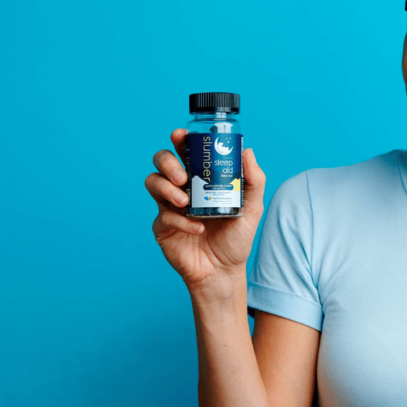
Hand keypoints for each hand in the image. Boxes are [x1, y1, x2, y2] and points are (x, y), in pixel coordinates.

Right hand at [145, 128, 266, 291]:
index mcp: (202, 178)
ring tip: (185, 200)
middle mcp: (183, 188)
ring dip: (166, 188)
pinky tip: (197, 228)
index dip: (180, 140)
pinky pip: (164, 216)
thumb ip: (254, 181)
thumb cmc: (236, 238)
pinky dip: (180, 221)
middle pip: (161, 161)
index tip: (180, 136)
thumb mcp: (252, 208)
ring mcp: (169, 206)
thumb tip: (248, 151)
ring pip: (153, 182)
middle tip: (183, 175)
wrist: (224, 271)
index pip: (186, 151)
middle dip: (168, 162)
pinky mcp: (163, 226)